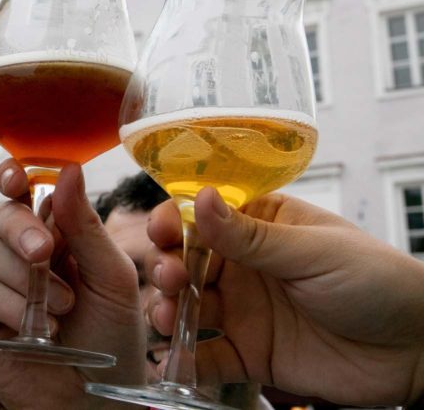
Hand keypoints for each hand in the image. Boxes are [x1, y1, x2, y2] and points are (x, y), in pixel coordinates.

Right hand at [0, 162, 145, 407]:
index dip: (13, 177)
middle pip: (0, 215)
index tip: (15, 177)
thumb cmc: (113, 340)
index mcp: (57, 235)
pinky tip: (38, 328)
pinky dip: (11, 305)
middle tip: (44, 253)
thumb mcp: (113, 278)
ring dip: (22, 276)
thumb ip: (86, 226)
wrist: (98, 399)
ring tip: (61, 308)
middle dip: (19, 228)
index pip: (25, 192)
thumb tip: (68, 169)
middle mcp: (22, 253)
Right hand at [147, 188, 423, 405]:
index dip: (175, 220)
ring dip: (169, 311)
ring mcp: (245, 310)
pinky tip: (174, 362)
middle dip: (168, 268)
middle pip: (186, 261)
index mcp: (261, 224)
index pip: (203, 215)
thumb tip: (199, 198)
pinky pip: (209, 358)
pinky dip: (186, 361)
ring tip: (168, 320)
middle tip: (172, 280)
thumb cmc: (379, 282)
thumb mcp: (313, 252)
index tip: (162, 231)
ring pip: (189, 308)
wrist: (418, 351)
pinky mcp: (251, 354)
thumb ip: (251, 236)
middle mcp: (245, 265)